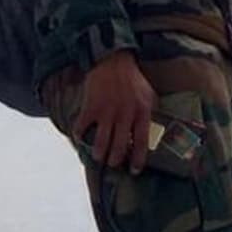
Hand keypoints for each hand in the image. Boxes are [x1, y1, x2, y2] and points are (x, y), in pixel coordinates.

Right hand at [76, 50, 155, 173]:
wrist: (112, 61)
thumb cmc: (132, 80)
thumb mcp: (148, 95)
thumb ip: (148, 113)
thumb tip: (150, 134)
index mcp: (142, 111)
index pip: (141, 141)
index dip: (137, 159)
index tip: (134, 170)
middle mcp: (125, 114)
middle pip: (119, 146)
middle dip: (115, 160)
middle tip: (113, 163)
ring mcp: (107, 112)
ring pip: (102, 142)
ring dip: (99, 154)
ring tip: (99, 156)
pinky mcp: (90, 108)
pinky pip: (82, 128)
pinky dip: (80, 135)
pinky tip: (81, 137)